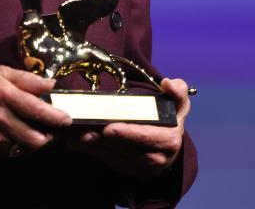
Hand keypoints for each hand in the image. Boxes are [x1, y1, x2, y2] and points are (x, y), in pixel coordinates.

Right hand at [0, 65, 72, 156]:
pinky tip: (21, 135)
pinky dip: (21, 146)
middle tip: (54, 129)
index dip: (55, 117)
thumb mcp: (2, 71)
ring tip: (39, 131)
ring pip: (25, 148)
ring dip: (36, 142)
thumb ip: (28, 79)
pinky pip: (12, 152)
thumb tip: (51, 85)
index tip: (67, 119)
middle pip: (35, 138)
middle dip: (49, 136)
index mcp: (4, 95)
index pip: (37, 110)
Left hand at [66, 77, 189, 175]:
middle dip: (102, 141)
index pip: (145, 137)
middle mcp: (157, 159)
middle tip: (82, 131)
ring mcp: (142, 168)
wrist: (170, 143)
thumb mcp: (179, 102)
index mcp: (169, 140)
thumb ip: (177, 91)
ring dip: (93, 148)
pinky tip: (77, 142)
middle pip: (125, 150)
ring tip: (75, 136)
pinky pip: (109, 162)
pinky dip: (92, 152)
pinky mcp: (129, 171)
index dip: (127, 134)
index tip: (108, 128)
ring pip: (114, 158)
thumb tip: (168, 83)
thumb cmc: (171, 116)